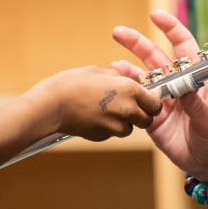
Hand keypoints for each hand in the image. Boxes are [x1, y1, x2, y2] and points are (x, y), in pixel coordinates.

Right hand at [34, 66, 162, 141]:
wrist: (51, 105)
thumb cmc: (72, 84)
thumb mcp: (100, 71)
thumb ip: (119, 77)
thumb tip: (128, 80)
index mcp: (129, 90)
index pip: (156, 102)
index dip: (152, 100)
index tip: (146, 96)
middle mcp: (127, 110)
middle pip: (148, 119)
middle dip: (142, 114)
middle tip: (131, 105)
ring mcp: (115, 126)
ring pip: (131, 128)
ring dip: (125, 121)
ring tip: (109, 110)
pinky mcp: (103, 137)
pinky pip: (113, 133)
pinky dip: (109, 127)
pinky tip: (96, 116)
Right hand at [112, 11, 207, 179]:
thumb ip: (197, 104)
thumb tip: (187, 86)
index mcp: (195, 81)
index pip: (183, 48)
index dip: (171, 29)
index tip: (156, 15)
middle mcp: (178, 87)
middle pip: (155, 58)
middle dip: (137, 44)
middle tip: (119, 33)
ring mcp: (164, 102)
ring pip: (142, 79)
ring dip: (127, 70)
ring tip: (112, 65)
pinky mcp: (153, 120)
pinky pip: (136, 103)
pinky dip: (124, 94)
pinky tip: (114, 87)